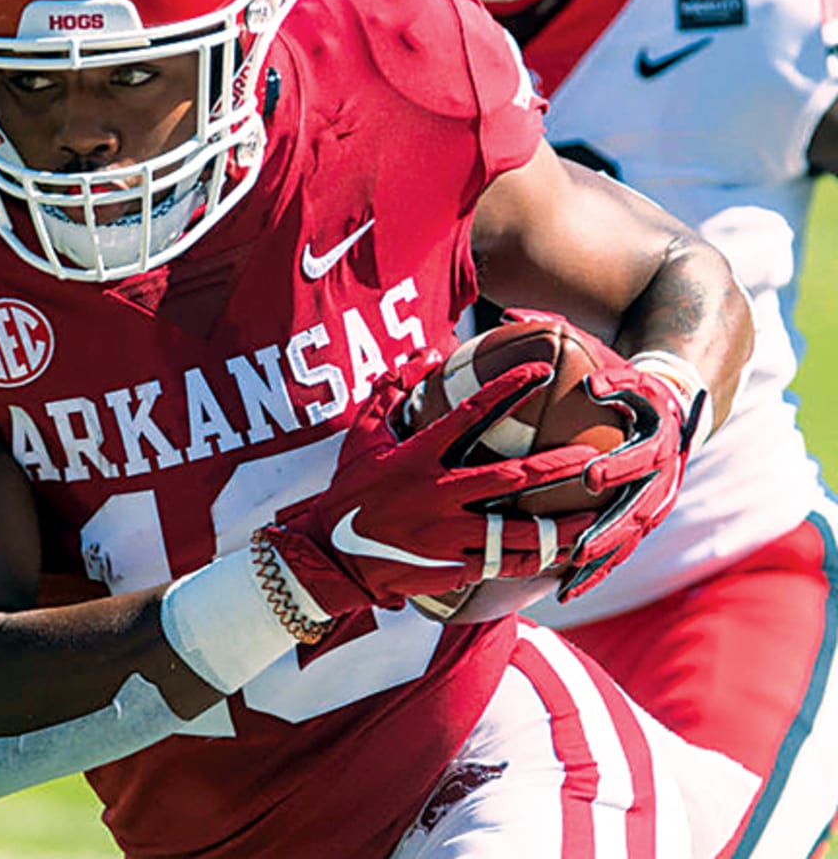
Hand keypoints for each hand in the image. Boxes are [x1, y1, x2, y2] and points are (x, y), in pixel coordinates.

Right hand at [259, 351, 595, 617]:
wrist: (332, 558)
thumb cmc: (349, 492)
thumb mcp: (363, 439)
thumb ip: (391, 394)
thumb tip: (424, 357)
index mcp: (417, 457)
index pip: (471, 414)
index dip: (508, 389)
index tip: (540, 370)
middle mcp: (436, 496)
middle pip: (510, 478)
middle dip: (556, 466)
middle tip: (593, 457)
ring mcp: (447, 537)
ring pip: (517, 533)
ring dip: (559, 527)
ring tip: (595, 520)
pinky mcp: (452, 570)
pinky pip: (502, 564)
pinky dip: (533, 559)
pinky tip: (561, 554)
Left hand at [555, 363, 695, 599]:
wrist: (675, 419)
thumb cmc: (643, 397)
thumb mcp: (634, 382)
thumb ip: (614, 382)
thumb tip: (590, 385)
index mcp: (661, 446)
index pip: (642, 459)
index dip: (618, 467)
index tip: (589, 476)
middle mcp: (662, 483)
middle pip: (637, 512)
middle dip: (608, 531)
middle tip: (579, 547)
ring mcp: (654, 508)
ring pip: (629, 541)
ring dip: (601, 562)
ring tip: (571, 578)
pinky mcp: (641, 524)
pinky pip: (620, 552)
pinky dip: (597, 572)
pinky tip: (570, 588)